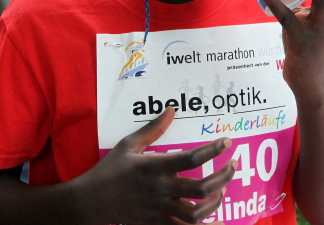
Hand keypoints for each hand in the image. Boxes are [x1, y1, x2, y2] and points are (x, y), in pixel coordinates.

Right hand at [81, 107, 235, 224]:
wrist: (90, 202)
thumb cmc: (109, 171)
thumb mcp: (128, 145)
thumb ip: (153, 129)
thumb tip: (171, 110)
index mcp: (155, 168)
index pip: (191, 159)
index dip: (212, 150)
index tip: (227, 141)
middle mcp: (160, 190)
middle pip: (201, 188)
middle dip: (223, 177)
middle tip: (233, 166)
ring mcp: (160, 210)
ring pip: (196, 214)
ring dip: (215, 203)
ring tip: (221, 190)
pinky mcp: (157, 223)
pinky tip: (213, 218)